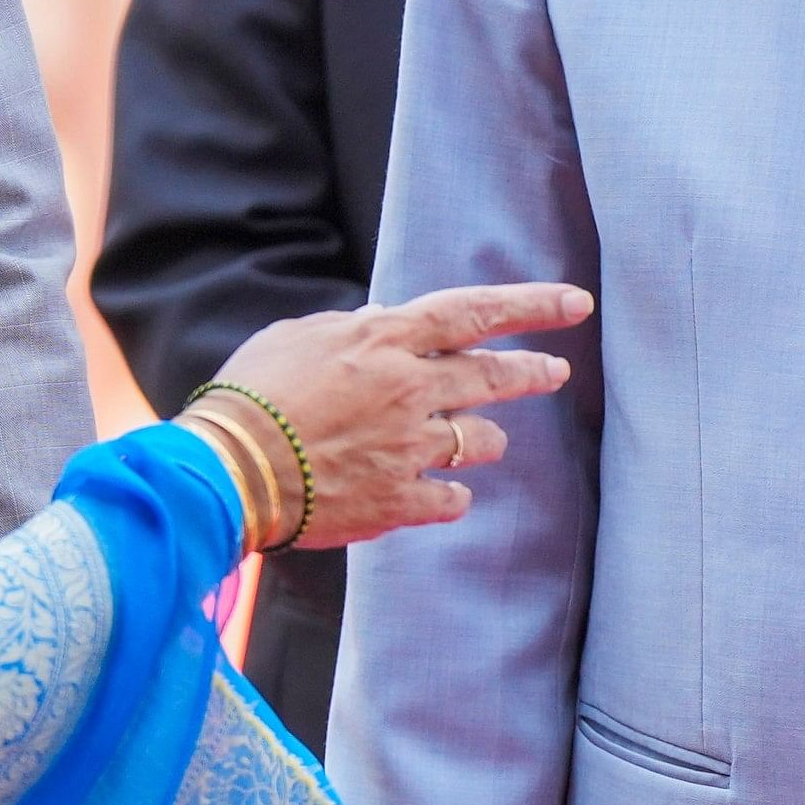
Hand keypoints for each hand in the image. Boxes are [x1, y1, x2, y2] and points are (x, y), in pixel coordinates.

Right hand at [210, 283, 591, 547]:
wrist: (228, 469)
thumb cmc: (251, 394)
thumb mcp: (298, 336)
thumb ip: (353, 330)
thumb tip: (382, 326)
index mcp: (386, 340)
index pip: (476, 312)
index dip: (532, 304)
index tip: (576, 302)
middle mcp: (411, 390)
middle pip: (494, 377)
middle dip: (534, 372)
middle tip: (558, 370)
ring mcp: (410, 448)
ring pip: (482, 441)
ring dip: (486, 439)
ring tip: (484, 441)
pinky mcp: (400, 502)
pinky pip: (451, 498)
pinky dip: (449, 493)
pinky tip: (441, 493)